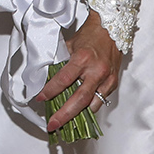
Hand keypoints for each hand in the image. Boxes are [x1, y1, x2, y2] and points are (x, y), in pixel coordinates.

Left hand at [34, 14, 120, 131]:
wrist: (112, 28)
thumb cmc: (90, 35)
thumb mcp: (71, 45)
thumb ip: (62, 61)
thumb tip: (48, 76)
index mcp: (83, 58)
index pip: (63, 80)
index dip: (50, 91)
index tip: (41, 99)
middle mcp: (96, 70)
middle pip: (78, 99)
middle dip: (64, 115)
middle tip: (53, 125)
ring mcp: (106, 78)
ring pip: (92, 104)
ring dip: (78, 116)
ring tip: (66, 124)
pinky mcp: (113, 82)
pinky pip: (100, 100)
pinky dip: (89, 107)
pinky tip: (80, 113)